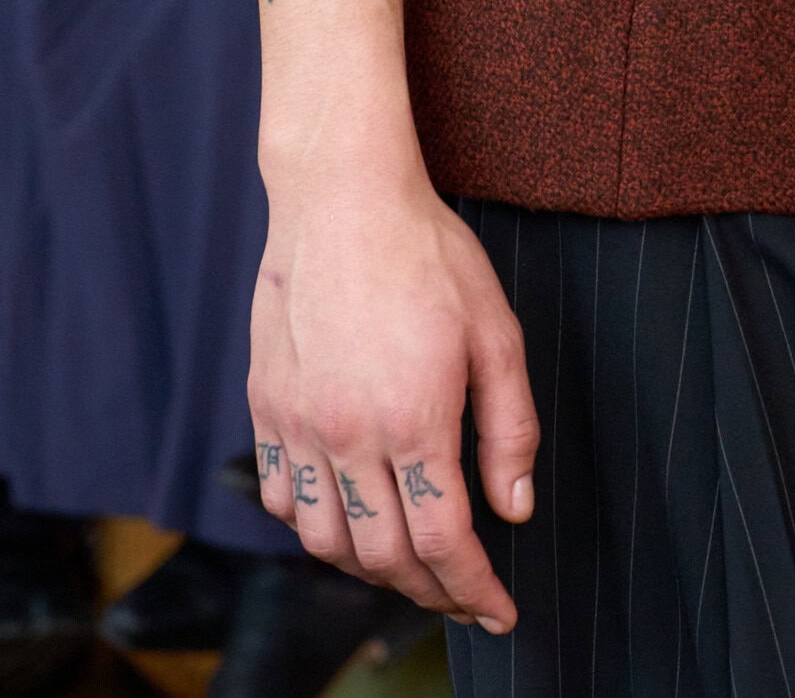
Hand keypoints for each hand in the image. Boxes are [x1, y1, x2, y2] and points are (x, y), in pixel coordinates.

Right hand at [250, 159, 538, 630]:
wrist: (343, 197)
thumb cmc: (427, 254)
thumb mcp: (495, 331)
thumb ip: (510, 428)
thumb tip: (514, 509)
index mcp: (414, 419)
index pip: (444, 542)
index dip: (474, 590)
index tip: (498, 610)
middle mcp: (347, 435)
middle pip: (384, 558)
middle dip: (430, 593)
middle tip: (461, 596)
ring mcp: (298, 424)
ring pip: (325, 541)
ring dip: (369, 570)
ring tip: (408, 563)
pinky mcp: (266, 406)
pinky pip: (280, 497)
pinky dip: (313, 526)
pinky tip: (345, 516)